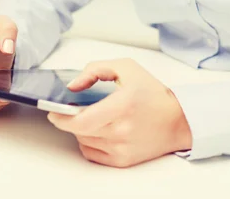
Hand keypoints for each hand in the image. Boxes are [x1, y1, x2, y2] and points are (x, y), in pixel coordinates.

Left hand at [46, 58, 191, 167]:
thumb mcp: (126, 68)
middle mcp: (122, 130)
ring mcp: (122, 149)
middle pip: (79, 130)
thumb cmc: (152, 93)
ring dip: (80, 129)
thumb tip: (73, 85)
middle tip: (68, 110)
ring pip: (84, 141)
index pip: (81, 119)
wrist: (177, 120)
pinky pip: (92, 154)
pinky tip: (97, 130)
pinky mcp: (122, 161)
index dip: (62, 117)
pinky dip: (88, 142)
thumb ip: (95, 69)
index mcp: (123, 105)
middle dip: (69, 120)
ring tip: (91, 117)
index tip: (53, 110)